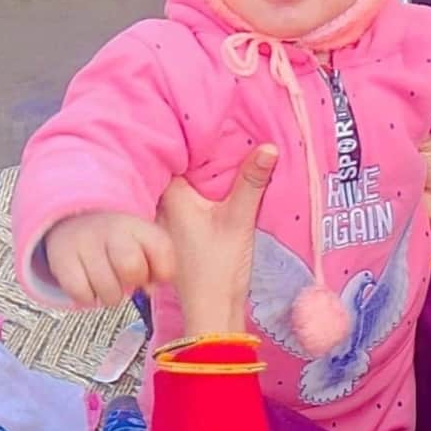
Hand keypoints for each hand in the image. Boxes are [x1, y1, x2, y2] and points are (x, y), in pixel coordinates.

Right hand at [45, 213, 175, 307]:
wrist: (74, 220)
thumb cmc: (119, 242)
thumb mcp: (142, 242)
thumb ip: (157, 265)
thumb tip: (150, 289)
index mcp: (138, 225)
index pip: (161, 248)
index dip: (163, 271)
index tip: (154, 274)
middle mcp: (112, 229)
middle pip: (131, 266)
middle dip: (134, 282)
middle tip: (129, 280)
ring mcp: (85, 242)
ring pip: (107, 288)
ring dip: (111, 295)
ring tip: (109, 284)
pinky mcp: (62, 258)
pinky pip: (80, 293)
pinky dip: (87, 298)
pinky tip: (90, 286)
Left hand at [158, 144, 277, 335]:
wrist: (211, 311)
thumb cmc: (218, 267)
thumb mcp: (239, 218)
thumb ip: (251, 181)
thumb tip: (269, 147)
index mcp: (170, 197)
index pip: (171, 154)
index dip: (186, 137)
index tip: (203, 119)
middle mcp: (160, 205)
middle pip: (175, 168)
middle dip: (193, 152)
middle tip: (214, 131)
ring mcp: (166, 220)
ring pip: (179, 184)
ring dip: (196, 172)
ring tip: (216, 150)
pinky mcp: (176, 231)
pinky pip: (183, 200)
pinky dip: (197, 190)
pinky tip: (214, 184)